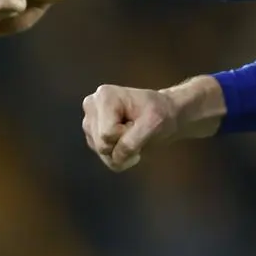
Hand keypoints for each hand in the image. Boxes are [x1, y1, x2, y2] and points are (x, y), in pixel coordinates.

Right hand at [81, 78, 225, 171]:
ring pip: (103, 154)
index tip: (139, 123)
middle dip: (123, 144)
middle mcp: (91, 107)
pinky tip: (129, 141)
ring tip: (134, 135)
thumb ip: (133, 141)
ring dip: (123, 152)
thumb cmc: (161, 113)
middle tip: (138, 130)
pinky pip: (106, 159)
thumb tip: (116, 157)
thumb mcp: (154, 123)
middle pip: (102, 145)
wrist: (165, 114)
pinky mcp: (93, 137)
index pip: (108, 134)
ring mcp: (90, 123)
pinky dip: (121, 156)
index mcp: (103, 96)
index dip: (127, 134)